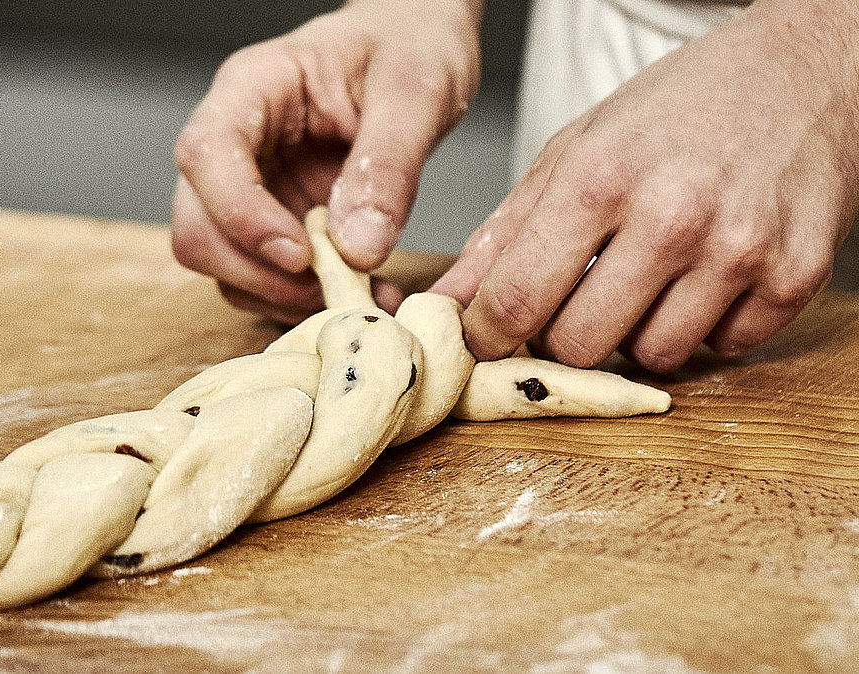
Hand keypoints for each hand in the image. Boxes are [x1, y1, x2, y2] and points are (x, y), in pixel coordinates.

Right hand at [171, 0, 480, 323]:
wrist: (418, 44)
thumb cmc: (409, 45)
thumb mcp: (417, 93)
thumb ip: (387, 166)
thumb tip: (357, 249)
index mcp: (253, 89)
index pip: (206, 155)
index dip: (240, 215)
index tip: (300, 254)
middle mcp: (235, 143)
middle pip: (196, 225)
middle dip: (255, 272)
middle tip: (333, 288)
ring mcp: (248, 188)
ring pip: (221, 263)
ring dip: (280, 295)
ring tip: (359, 295)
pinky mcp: (273, 222)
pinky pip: (262, 278)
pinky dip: (303, 300)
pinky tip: (362, 291)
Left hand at [432, 0, 858, 370]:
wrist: (805, 72)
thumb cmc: (680, 108)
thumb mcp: (576, 149)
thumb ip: (506, 230)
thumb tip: (449, 301)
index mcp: (599, 178)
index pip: (516, 299)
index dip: (487, 334)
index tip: (484, 338)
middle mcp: (671, 218)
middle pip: (580, 344)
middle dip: (564, 334)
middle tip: (576, 300)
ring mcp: (739, 251)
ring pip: (652, 356)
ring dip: (638, 332)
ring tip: (649, 278)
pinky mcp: (795, 277)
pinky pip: (723, 348)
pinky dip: (706, 326)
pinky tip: (705, 277)